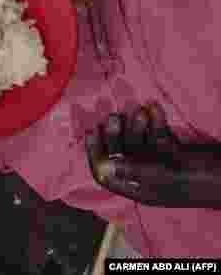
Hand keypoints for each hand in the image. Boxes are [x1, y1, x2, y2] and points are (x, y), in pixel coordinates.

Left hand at [85, 105, 220, 208]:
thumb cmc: (206, 180)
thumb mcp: (167, 176)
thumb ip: (136, 171)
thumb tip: (106, 167)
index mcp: (143, 190)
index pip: (108, 175)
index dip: (96, 154)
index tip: (91, 131)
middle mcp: (150, 178)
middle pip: (123, 155)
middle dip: (117, 135)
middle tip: (114, 115)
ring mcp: (164, 165)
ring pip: (141, 143)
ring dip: (137, 125)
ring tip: (138, 110)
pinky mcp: (179, 154)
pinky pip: (160, 137)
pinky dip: (156, 122)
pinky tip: (155, 107)